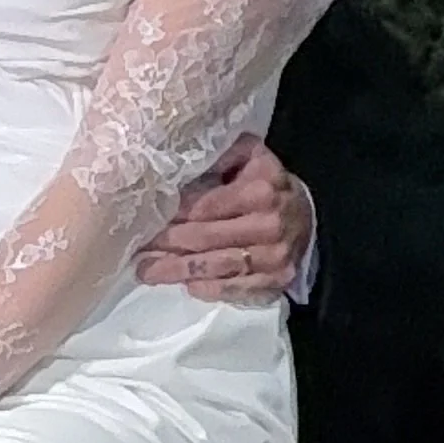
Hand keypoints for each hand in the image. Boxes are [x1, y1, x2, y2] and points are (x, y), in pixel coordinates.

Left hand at [136, 135, 312, 304]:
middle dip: (166, 245)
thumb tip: (179, 157)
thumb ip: (220, 153)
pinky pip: (236, 288)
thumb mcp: (250, 157)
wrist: (307, 217)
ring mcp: (275, 256)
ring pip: (216, 266)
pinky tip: (184, 285)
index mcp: (259, 190)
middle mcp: (269, 224)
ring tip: (147, 271)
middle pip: (205, 238)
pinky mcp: (277, 280)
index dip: (172, 215)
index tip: (144, 220)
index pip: (204, 206)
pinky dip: (209, 289)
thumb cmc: (267, 184)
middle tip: (136, 250)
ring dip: (177, 271)